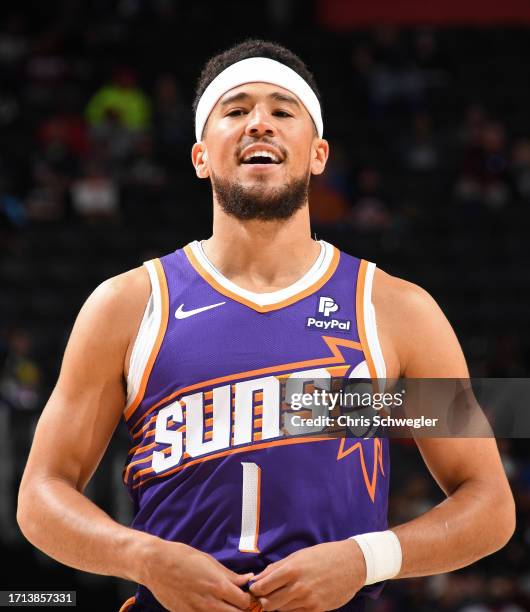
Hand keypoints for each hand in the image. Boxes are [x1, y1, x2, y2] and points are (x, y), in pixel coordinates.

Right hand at [141, 538, 253, 611]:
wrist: (155, 565)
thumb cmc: (182, 557)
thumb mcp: (209, 561)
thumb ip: (229, 575)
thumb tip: (248, 579)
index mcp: (218, 585)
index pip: (244, 602)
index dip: (249, 599)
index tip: (247, 594)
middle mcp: (209, 602)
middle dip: (241, 610)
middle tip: (240, 602)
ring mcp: (197, 611)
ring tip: (226, 604)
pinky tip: (210, 607)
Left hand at [249, 540, 365, 610]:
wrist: (351, 564)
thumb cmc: (323, 555)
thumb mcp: (298, 556)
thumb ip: (276, 568)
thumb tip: (257, 579)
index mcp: (291, 570)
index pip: (262, 587)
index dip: (255, 589)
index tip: (255, 588)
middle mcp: (298, 587)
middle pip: (268, 604)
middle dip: (263, 600)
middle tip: (265, 595)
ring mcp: (307, 601)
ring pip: (281, 610)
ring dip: (278, 604)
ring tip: (282, 594)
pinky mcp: (316, 610)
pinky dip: (291, 608)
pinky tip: (294, 599)